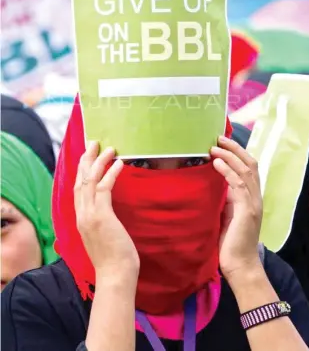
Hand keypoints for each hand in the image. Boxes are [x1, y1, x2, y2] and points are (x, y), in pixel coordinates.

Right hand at [74, 141, 139, 281]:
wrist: (115, 276)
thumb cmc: (112, 258)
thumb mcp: (102, 236)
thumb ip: (100, 221)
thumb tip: (106, 212)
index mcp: (81, 219)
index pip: (77, 189)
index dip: (81, 171)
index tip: (87, 157)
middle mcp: (82, 214)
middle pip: (80, 180)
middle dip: (86, 160)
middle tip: (93, 143)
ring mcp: (90, 215)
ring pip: (89, 181)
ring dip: (99, 162)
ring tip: (108, 148)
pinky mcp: (102, 216)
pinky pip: (105, 188)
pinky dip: (111, 173)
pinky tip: (119, 163)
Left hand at [211, 137, 262, 284]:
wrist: (239, 265)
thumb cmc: (230, 242)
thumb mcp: (227, 214)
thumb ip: (226, 198)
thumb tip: (214, 182)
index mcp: (252, 197)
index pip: (249, 167)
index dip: (238, 153)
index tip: (222, 143)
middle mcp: (256, 196)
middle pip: (250, 163)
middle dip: (234, 148)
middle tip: (218, 138)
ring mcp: (253, 203)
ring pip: (245, 170)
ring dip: (229, 156)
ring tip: (214, 147)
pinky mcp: (247, 210)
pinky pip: (238, 184)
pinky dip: (227, 171)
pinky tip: (215, 164)